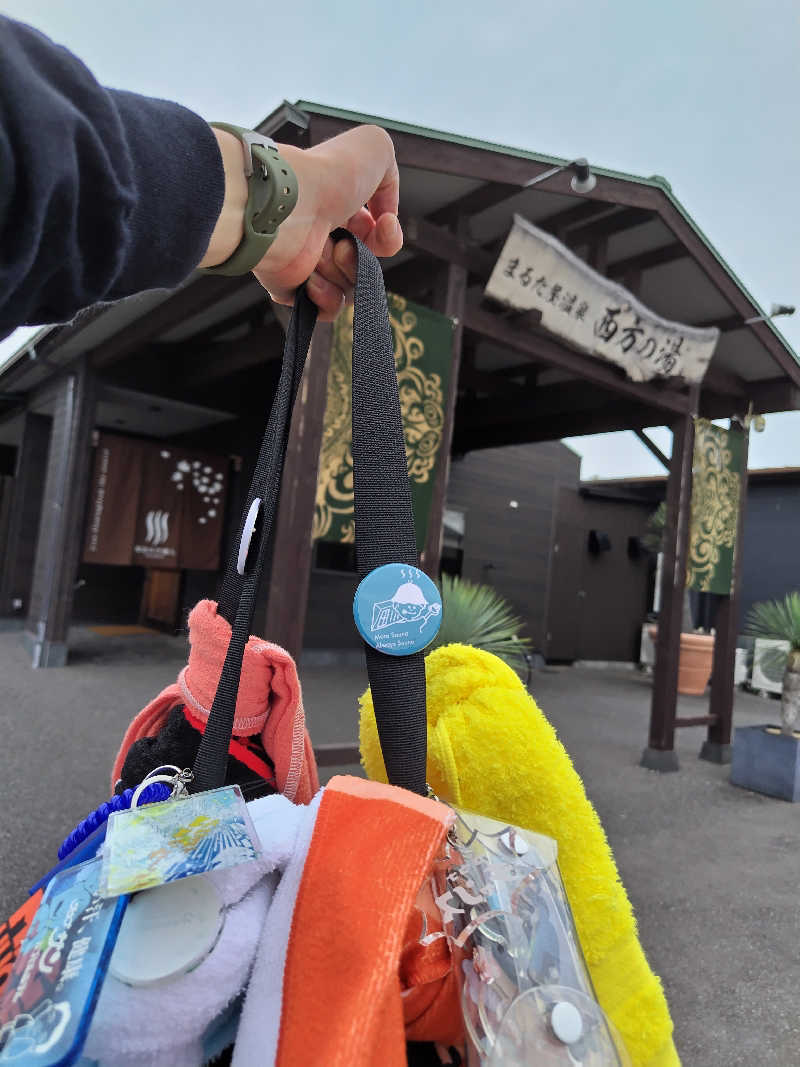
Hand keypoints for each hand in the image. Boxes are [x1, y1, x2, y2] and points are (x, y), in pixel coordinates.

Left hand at [199, 125, 402, 320]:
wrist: (285, 204)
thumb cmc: (326, 175)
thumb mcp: (374, 148)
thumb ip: (389, 171)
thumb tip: (384, 214)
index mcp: (340, 205)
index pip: (376, 236)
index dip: (387, 237)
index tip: (384, 225)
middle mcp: (323, 233)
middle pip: (364, 267)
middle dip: (363, 260)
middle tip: (342, 244)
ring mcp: (307, 261)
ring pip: (348, 289)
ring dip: (344, 274)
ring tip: (322, 254)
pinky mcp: (292, 287)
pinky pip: (325, 309)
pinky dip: (326, 297)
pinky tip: (312, 279)